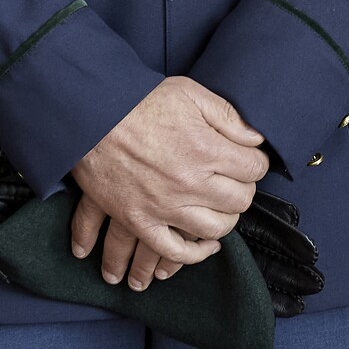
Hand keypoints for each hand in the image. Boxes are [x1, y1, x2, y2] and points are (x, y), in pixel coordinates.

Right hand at [70, 76, 269, 283]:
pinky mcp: (138, 221)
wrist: (92, 118)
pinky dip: (192, 255)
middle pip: (238, 201)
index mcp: (205, 149)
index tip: (250, 160)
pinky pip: (172, 251)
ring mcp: (163, 206)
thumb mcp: (191, 93)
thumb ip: (228, 116)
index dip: (257, 163)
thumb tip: (256, 138)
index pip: (254, 168)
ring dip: (225, 221)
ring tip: (223, 210)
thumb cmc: (141, 102)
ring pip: (213, 229)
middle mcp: (188, 183)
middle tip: (236, 182)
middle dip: (244, 190)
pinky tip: (204, 247)